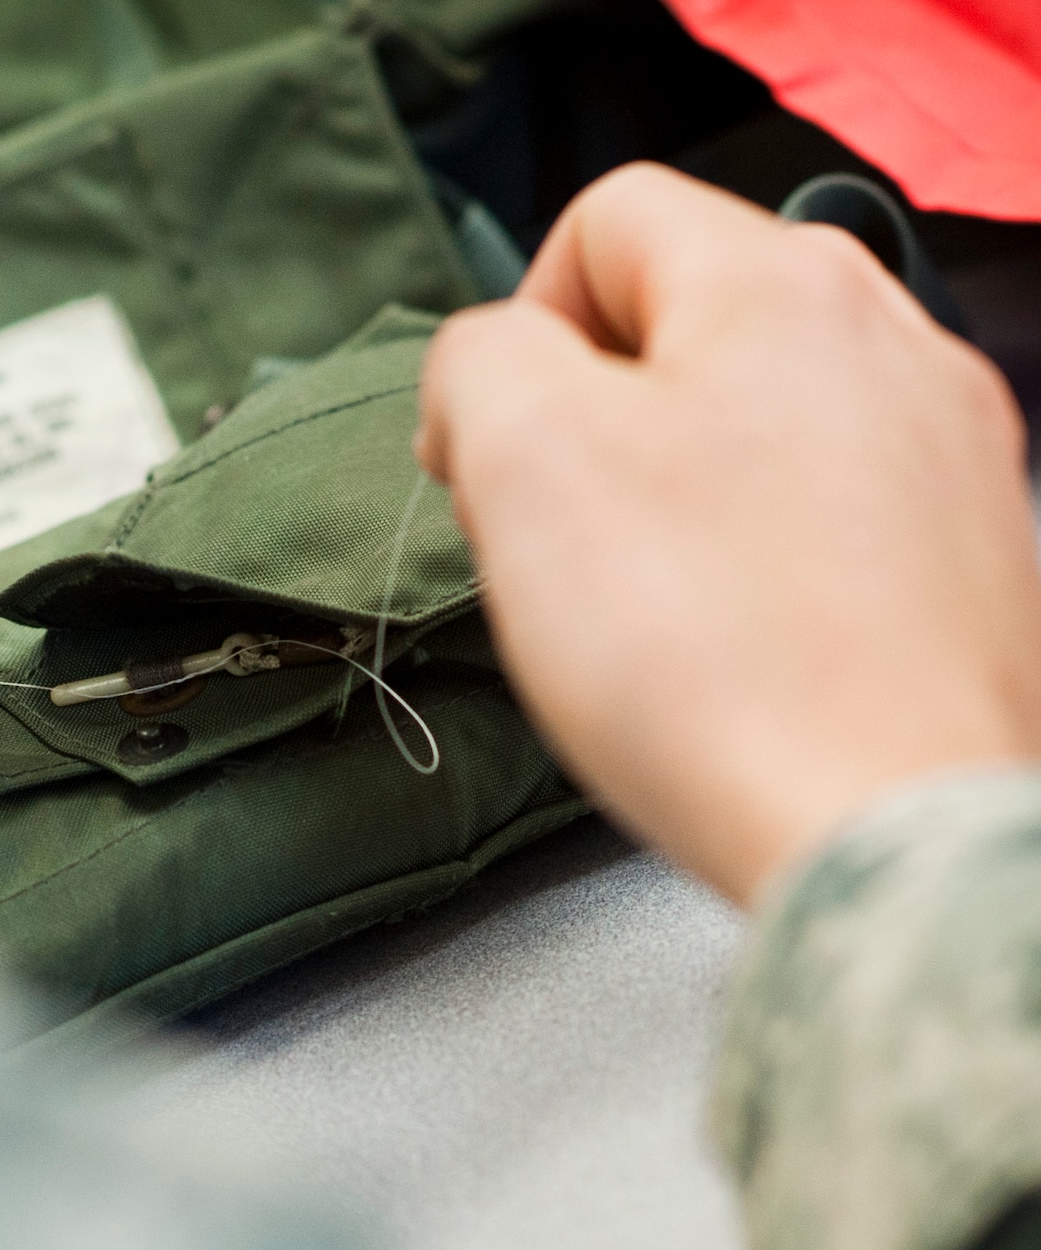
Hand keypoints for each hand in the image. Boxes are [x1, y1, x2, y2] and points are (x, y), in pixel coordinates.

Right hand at [416, 164, 1040, 905]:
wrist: (878, 827)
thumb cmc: (710, 656)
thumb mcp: (525, 462)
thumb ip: (479, 365)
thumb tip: (489, 369)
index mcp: (781, 285)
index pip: (606, 223)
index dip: (514, 329)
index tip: (482, 453)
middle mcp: (893, 340)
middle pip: (690, 326)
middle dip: (592, 420)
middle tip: (551, 541)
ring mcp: (947, 453)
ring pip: (760, 425)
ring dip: (673, 493)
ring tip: (644, 610)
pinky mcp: (970, 559)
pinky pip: (826, 519)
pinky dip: (758, 563)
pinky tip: (732, 650)